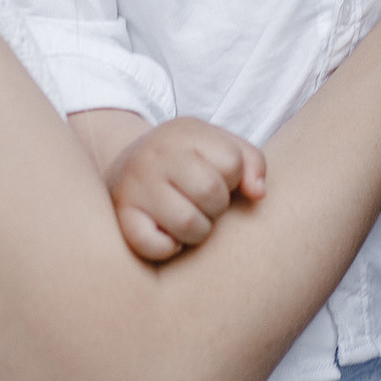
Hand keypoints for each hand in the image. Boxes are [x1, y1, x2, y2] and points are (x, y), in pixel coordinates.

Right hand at [105, 117, 266, 262]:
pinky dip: (168, 248)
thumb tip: (258, 194)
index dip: (233, 179)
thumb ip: (250, 162)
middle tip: (203, 204)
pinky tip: (166, 234)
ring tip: (187, 218)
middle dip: (216, 206)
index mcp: (185, 133)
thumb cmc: (187, 162)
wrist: (126, 167)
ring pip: (189, 224)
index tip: (217, 179)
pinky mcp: (122, 218)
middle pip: (212, 192)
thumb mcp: (217, 147)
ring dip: (197, 231)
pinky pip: (157, 246)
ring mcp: (135, 185)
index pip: (232, 162)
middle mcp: (156, 155)